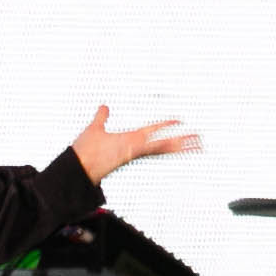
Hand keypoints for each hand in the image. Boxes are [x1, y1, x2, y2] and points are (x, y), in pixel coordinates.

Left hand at [70, 106, 197, 185]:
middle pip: (163, 141)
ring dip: (182, 144)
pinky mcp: (131, 151)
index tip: (179, 122)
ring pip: (163, 145)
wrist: (77, 167)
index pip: (153, 133)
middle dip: (181, 140)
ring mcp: (135, 149)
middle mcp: (135, 146)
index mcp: (129, 141)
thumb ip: (101, 118)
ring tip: (198, 143)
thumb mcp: (95, 129)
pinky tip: (183, 144)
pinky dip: (168, 144)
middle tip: (198, 139)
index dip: (166, 127)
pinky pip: (155, 147)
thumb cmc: (84, 152)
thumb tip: (103, 107)